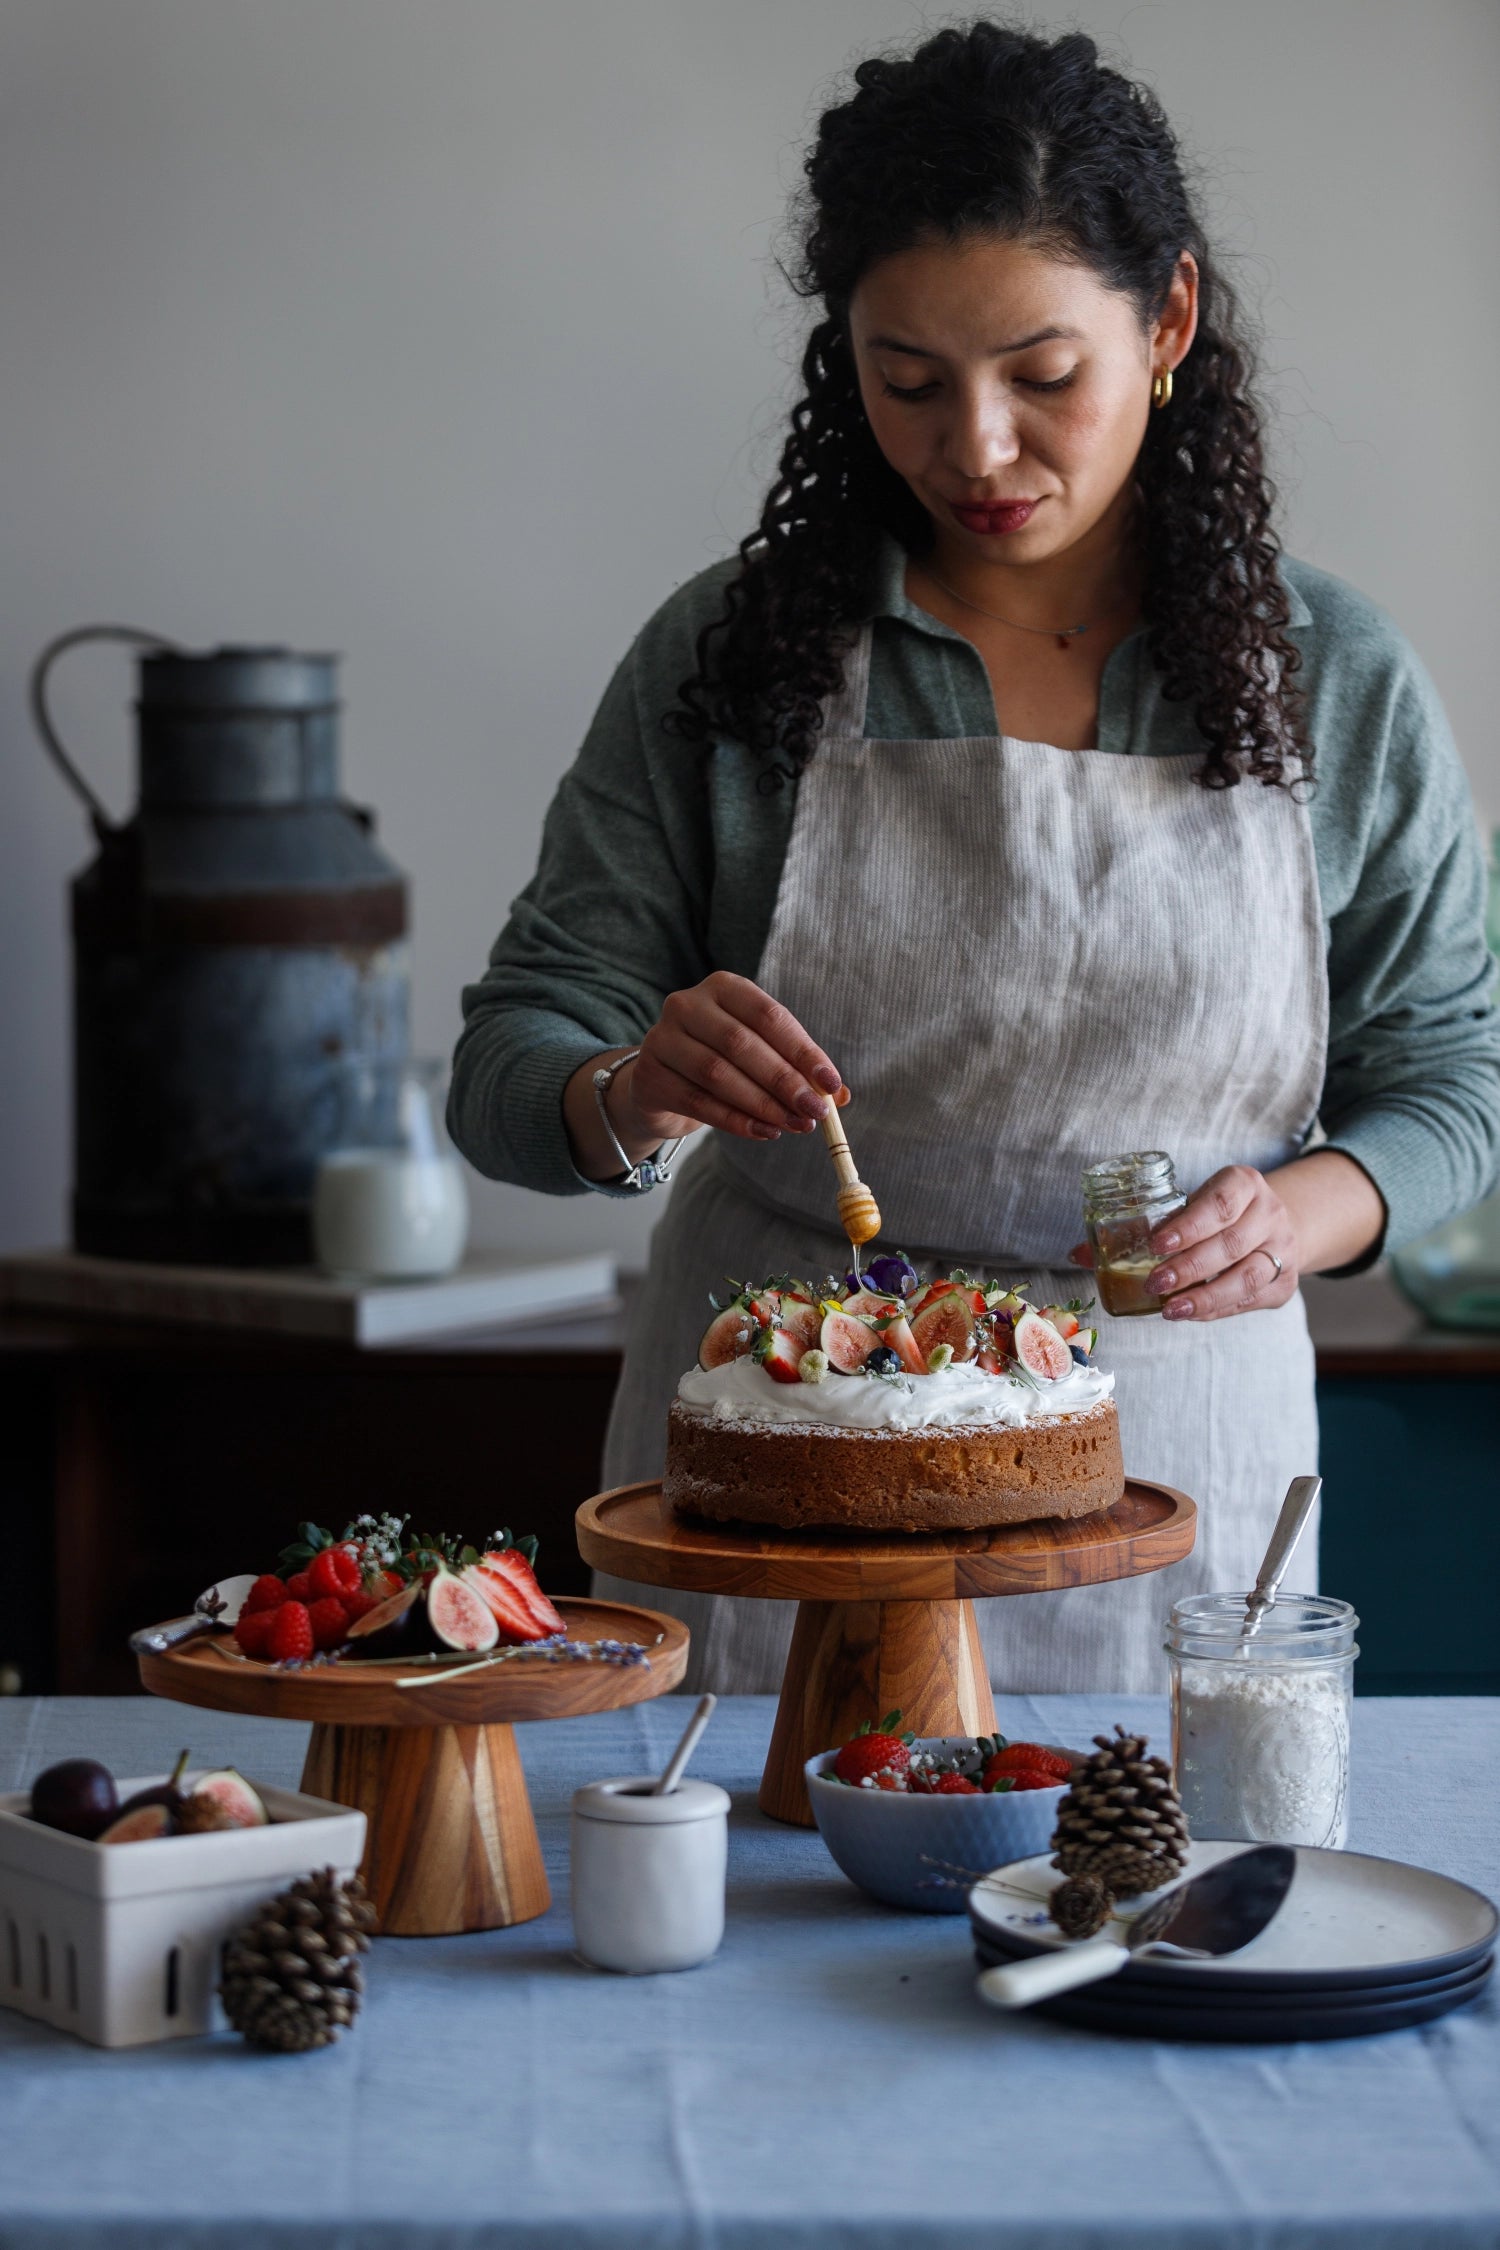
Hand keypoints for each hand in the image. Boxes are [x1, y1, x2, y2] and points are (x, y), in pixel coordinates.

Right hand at [620, 973, 842, 1144]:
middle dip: (784, 1081)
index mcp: (724, 987)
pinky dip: (735, 1120)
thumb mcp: (761, 1055)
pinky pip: (698, 1101)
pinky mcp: (650, 1075)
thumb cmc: (722, 1060)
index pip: (769, 1016)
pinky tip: (764, 1132)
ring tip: (793, 1125)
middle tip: (814, 1112)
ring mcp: (663, 1038)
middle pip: (741, 1044)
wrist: (662, 1081)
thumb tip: (839, 1095)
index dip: (802, 1050)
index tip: (830, 1083)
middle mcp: (688, 1004)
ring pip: (718, 1074)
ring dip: (762, 1104)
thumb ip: (797, 1069)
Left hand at [1070, 1163, 1297, 1322]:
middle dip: (1190, 1266)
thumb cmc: (1216, 1213)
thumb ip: (1141, 1225)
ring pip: (1247, 1277)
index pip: (1219, 1203)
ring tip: (1170, 1309)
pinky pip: (1249, 1300)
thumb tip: (1077, 1254)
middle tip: (1154, 1282)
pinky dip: (1216, 1310)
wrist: (1277, 1223)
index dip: (1188, 1225)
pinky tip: (1190, 1313)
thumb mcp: (1189, 1204)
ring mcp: (1282, 1249)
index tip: (1156, 1244)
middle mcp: (1269, 1213)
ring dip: (1205, 1296)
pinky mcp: (1284, 1283)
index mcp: (1243, 1184)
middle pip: (1231, 1244)